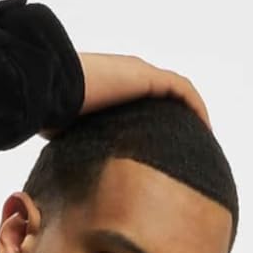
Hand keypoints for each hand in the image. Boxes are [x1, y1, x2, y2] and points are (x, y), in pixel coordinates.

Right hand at [42, 51, 211, 138]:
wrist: (47, 87)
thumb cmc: (48, 111)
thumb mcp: (65, 132)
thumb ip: (76, 146)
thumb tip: (70, 179)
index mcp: (109, 88)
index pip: (140, 104)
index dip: (154, 125)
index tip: (163, 150)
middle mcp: (126, 77)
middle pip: (162, 97)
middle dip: (177, 121)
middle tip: (188, 148)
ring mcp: (137, 74)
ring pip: (177, 93)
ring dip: (193, 113)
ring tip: (204, 139)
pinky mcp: (145, 76)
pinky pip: (182, 90)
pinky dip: (196, 107)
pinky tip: (205, 128)